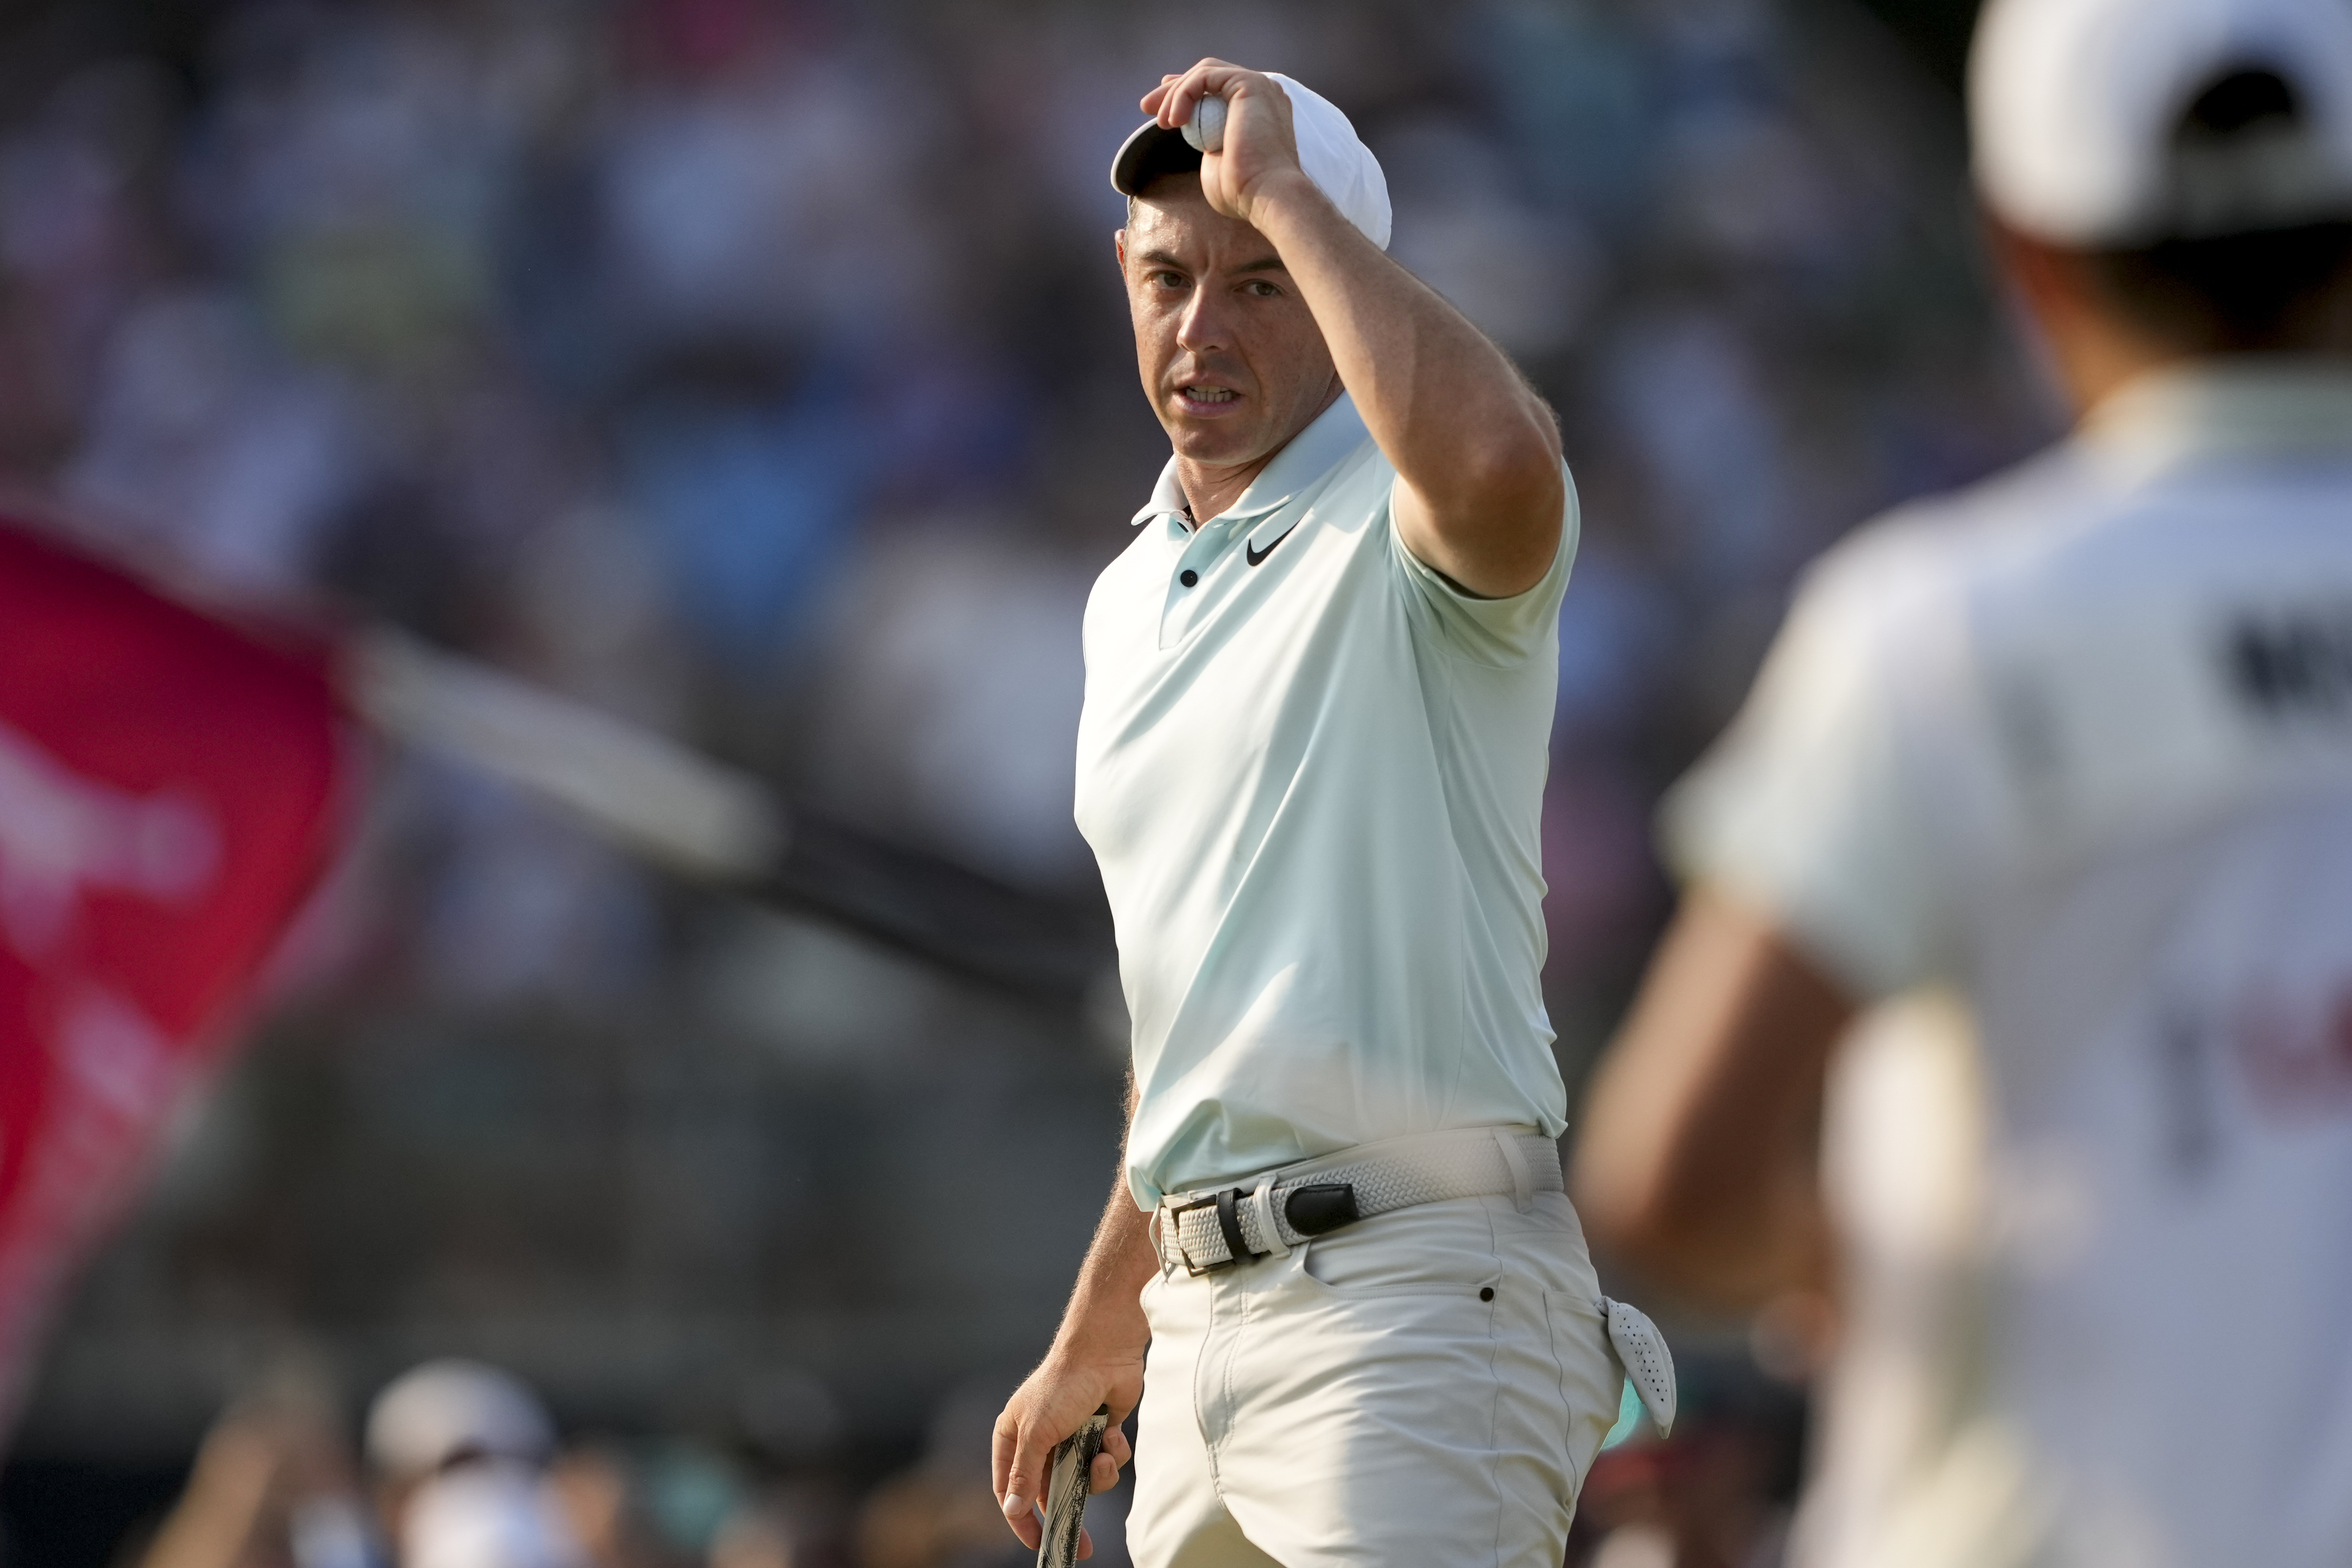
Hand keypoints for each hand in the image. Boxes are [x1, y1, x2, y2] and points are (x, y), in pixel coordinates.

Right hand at [991, 1345, 1141, 1555]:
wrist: (1105, 1351)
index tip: (1040, 1543)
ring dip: (1096, 1474)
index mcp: (1013, 1437)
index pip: (1009, 1489)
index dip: (1021, 1518)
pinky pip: (1105, 1461)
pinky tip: (1111, 1432)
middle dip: (1069, 1511)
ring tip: (1101, 1455)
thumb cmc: (1062, 1385)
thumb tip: (1011, 1510)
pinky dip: (1111, 1452)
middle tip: (1084, 1545)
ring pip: (1083, 1479)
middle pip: (1049, 1491)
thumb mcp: (1036, 1433)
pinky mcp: (1099, 1433)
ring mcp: (1071, 1437)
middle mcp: (1040, 1440)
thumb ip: (1024, 1474)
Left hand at [1141, 60, 1309, 226]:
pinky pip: (1205, 76)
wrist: (1268, 196)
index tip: (1160, 107)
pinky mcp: (1249, 83)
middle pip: (1208, 76)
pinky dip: (1184, 94)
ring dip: (1175, 93)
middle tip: (1147, 106)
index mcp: (1258, 110)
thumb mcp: (1217, 162)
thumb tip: (1189, 130)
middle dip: (1174, 88)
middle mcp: (1262, 93)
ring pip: (1204, 72)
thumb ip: (1207, 143)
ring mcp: (1258, 85)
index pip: (1217, 88)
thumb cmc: (1245, 192)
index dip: (1185, 91)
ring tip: (1162, 122)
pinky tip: (1174, 120)